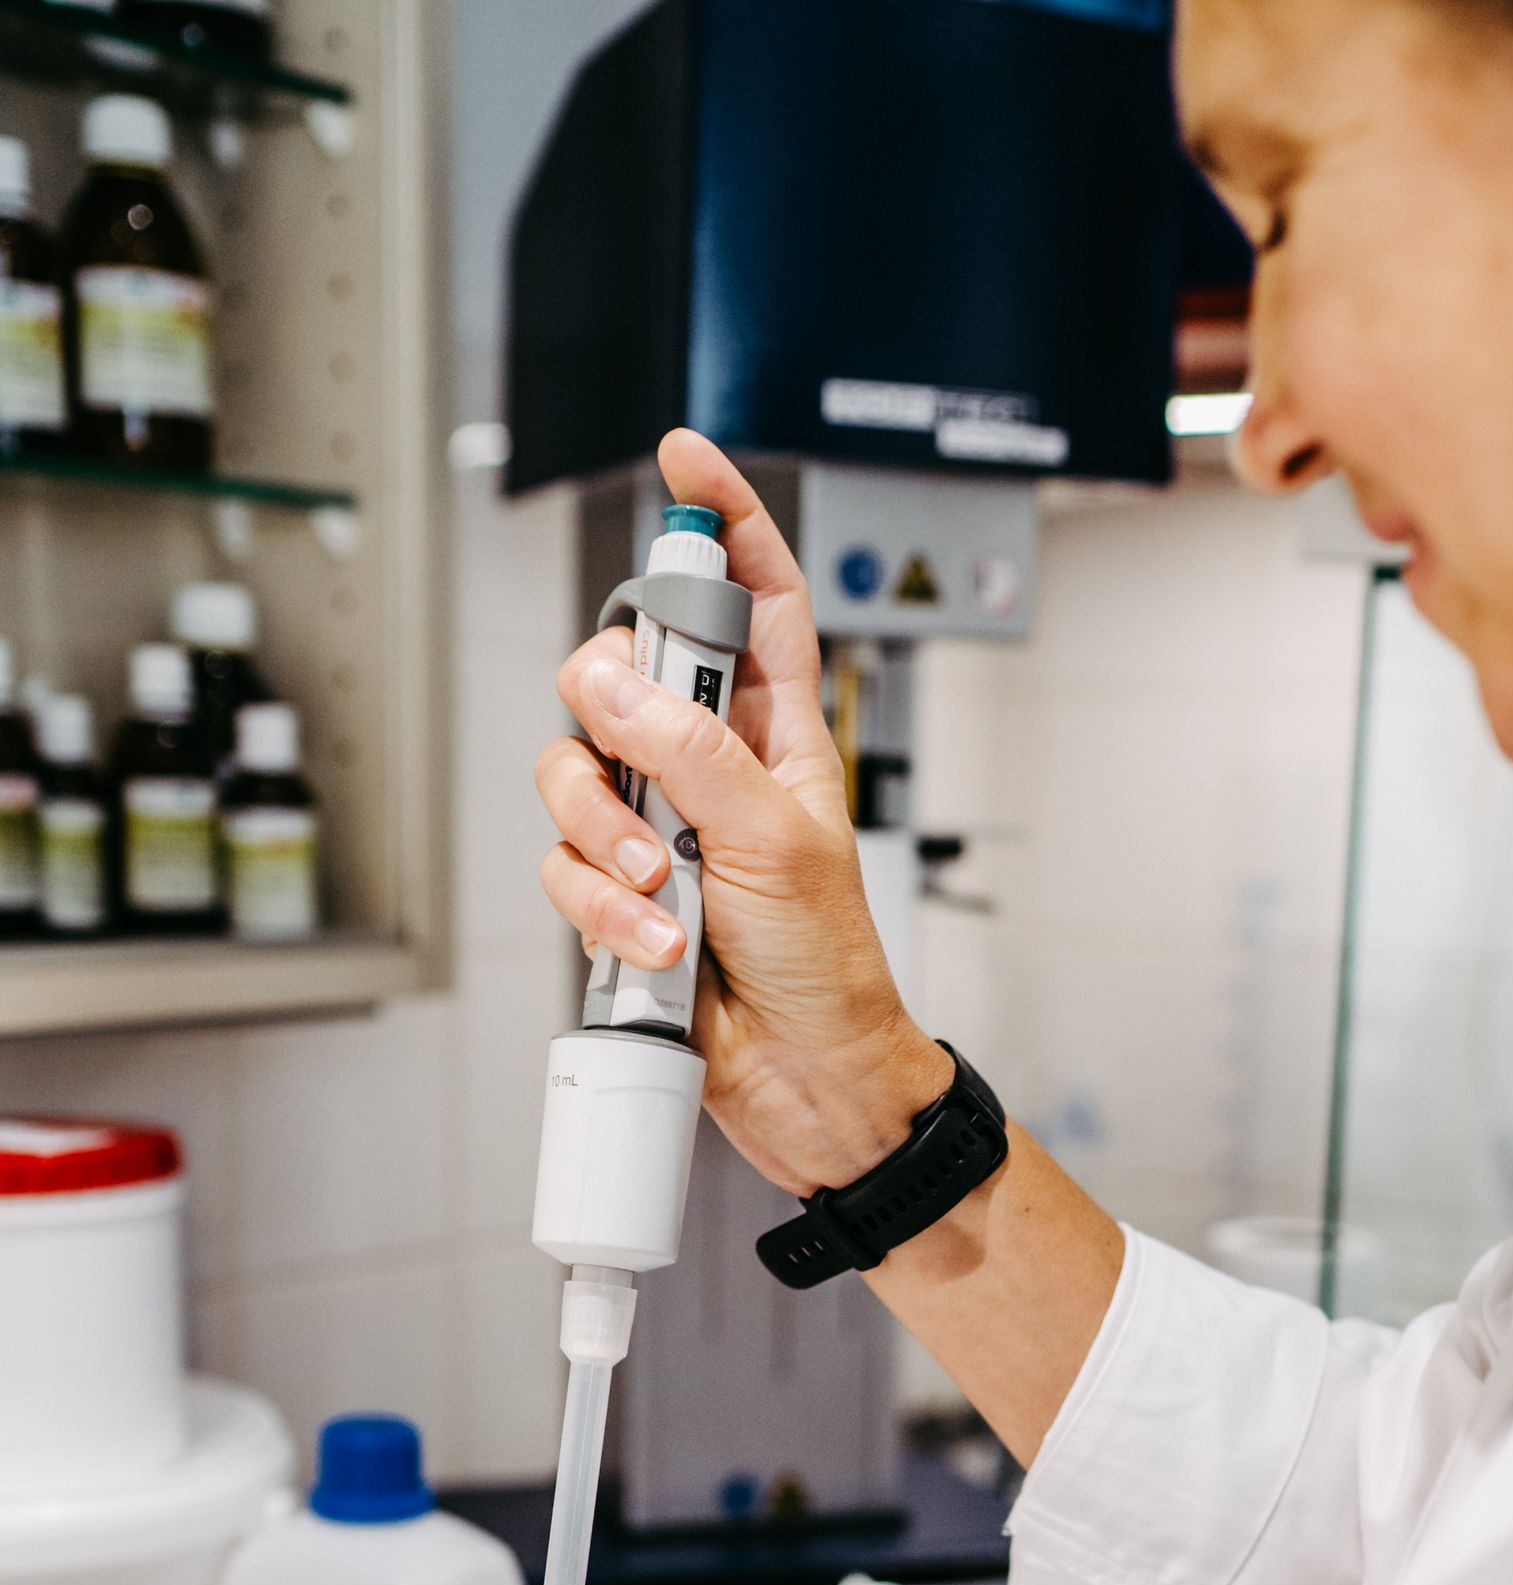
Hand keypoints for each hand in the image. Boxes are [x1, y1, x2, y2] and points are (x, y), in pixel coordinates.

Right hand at [535, 428, 951, 1195]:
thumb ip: (690, 746)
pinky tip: (655, 943)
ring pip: (571, 776)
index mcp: (775, 731)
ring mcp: (658, 831)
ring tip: (660, 890)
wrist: (809, 1080)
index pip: (752, 598)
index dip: (723, 524)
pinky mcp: (618, 897)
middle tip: (647, 770)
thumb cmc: (829, 965)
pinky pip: (565, 868)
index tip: (686, 459)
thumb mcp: (775, 838)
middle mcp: (708, 766)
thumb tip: (609, 676)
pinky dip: (601, 907)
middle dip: (611, 719)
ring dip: (602, 837)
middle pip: (618, 676)